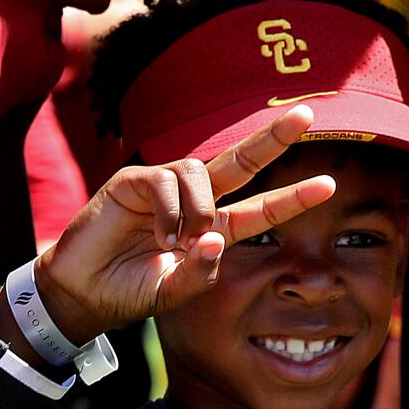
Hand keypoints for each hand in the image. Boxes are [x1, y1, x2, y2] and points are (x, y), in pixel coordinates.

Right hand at [28, 106, 334, 346]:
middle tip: (306, 115)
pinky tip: (163, 236)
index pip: (259, 208)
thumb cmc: (129, 291)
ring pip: (201, 171)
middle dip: (272, 138)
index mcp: (211, 230)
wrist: (80, 291)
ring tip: (182, 241)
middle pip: (239, 161)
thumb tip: (217, 238)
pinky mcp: (134, 181)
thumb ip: (199, 274)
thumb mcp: (172, 294)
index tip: (328, 184)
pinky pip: (166, 180)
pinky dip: (171, 209)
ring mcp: (164, 188)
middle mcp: (193, 202)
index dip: (293, 197)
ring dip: (201, 208)